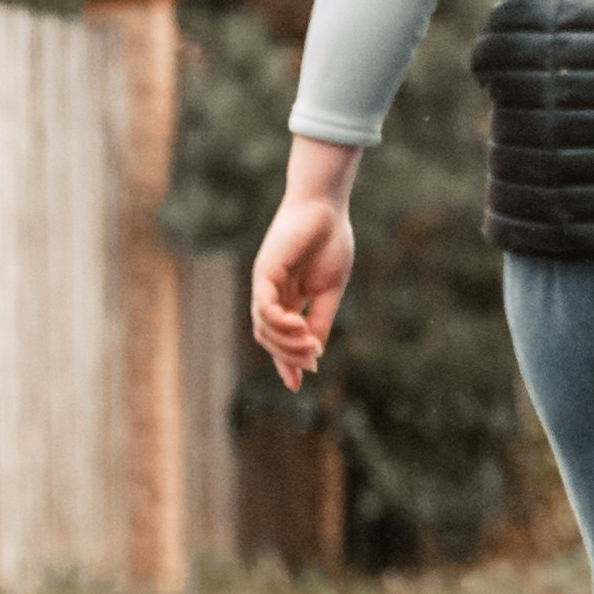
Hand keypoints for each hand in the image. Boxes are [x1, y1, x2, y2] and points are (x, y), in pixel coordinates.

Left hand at [251, 141, 361, 390]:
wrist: (326, 208)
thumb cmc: (330, 242)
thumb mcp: (329, 290)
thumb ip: (320, 320)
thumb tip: (315, 355)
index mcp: (289, 298)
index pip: (280, 338)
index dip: (287, 362)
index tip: (298, 385)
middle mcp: (272, 294)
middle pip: (268, 338)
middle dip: (288, 356)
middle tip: (312, 362)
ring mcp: (265, 284)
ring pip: (263, 328)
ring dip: (285, 343)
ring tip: (309, 345)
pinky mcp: (264, 273)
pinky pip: (263, 307)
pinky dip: (278, 322)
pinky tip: (298, 326)